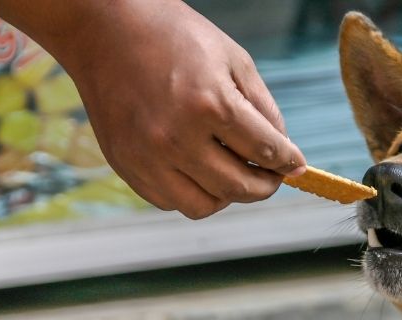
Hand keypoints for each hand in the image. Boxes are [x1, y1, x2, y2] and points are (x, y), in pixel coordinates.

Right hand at [0, 0, 306, 218]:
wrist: (105, 31)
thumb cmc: (175, 38)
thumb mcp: (233, 60)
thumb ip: (264, 108)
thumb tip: (283, 152)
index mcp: (210, 104)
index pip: (266, 151)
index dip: (288, 162)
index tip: (295, 166)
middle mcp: (177, 138)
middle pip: (238, 187)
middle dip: (265, 186)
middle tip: (272, 178)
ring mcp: (148, 157)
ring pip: (204, 205)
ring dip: (228, 196)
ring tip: (234, 175)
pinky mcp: (126, 166)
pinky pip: (169, 201)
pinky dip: (192, 193)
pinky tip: (200, 171)